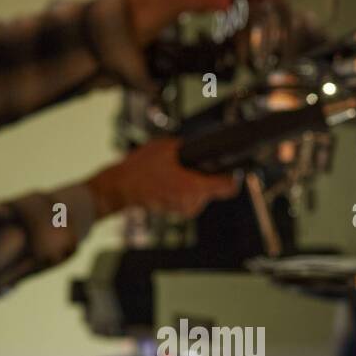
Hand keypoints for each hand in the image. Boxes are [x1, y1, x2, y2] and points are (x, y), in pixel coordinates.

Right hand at [87, 138, 237, 218]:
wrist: (120, 187)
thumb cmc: (139, 170)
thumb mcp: (166, 147)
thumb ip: (188, 147)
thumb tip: (201, 145)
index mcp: (193, 187)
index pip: (229, 187)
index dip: (234, 175)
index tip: (235, 167)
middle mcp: (192, 202)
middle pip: (215, 187)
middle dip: (207, 174)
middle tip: (193, 163)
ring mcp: (185, 208)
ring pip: (203, 191)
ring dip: (195, 181)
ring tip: (177, 171)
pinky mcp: (178, 210)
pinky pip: (192, 196)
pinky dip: (186, 187)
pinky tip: (172, 179)